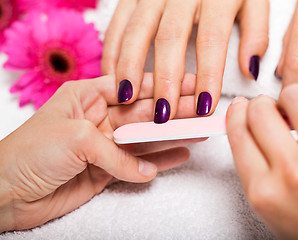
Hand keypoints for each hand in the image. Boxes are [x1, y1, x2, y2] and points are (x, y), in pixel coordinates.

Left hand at [0, 73, 201, 231]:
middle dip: (174, 111)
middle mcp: (98, 118)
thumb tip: (144, 169)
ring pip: (145, 139)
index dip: (162, 86)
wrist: (6, 194)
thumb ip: (117, 153)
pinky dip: (159, 161)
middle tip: (203, 110)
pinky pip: (139, 164)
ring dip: (173, 136)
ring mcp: (104, 145)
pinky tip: (181, 154)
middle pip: (144, 113)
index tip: (189, 85)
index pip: (132, 86)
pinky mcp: (106, 170)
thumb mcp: (77, 138)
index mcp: (87, 96)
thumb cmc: (29, 154)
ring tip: (200, 131)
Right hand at [102, 0, 268, 122]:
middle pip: (170, 39)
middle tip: (163, 113)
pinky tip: (112, 74)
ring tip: (128, 99)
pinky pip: (119, 21)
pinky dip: (113, 48)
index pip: (212, 40)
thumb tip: (251, 69)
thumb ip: (256, 32)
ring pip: (138, 30)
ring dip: (131, 67)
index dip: (208, 76)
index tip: (205, 107)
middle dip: (165, 80)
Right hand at [226, 72, 297, 238]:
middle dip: (261, 105)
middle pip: (259, 111)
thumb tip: (245, 126)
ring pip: (294, 95)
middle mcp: (294, 173)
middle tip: (271, 109)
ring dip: (295, 98)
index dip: (237, 113)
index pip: (237, 133)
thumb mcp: (273, 210)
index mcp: (266, 192)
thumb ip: (254, 171)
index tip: (242, 106)